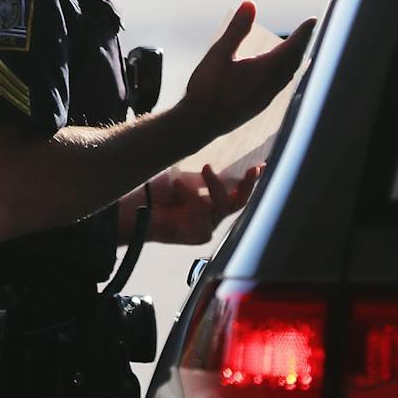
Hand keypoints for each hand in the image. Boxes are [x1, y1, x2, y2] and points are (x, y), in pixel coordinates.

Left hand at [144, 164, 261, 244]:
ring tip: (203, 169)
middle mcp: (211, 216)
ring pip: (223, 206)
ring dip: (214, 186)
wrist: (134, 207)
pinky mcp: (198, 235)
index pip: (237, 191)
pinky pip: (205, 213)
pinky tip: (179, 186)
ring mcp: (206, 227)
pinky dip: (192, 196)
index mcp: (210, 201)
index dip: (252, 180)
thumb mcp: (186, 177)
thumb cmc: (156, 192)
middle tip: (252, 169)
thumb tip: (224, 161)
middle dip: (248, 185)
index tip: (263, 166)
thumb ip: (206, 177)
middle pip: (239, 203)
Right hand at [181, 2, 316, 139]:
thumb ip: (236, 30)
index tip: (312, 20)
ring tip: (298, 47)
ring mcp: (266, 98)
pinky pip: (281, 85)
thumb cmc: (206, 89)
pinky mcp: (259, 106)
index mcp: (264, 71)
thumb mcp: (218, 53)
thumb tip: (250, 4)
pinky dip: (286, 71)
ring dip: (296, 59)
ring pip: (289, 75)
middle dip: (303, 44)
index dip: (303, 33)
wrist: (198, 124)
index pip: (291, 47)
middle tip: (308, 29)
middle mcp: (271, 86)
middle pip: (295, 61)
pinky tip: (279, 71)